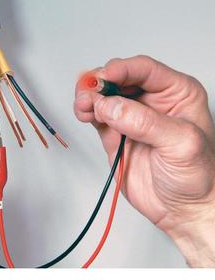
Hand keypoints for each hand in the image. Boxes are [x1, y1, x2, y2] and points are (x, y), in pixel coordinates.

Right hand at [74, 56, 214, 266]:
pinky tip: (83, 113)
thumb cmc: (197, 177)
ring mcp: (130, 117)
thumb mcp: (181, 144)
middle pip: (119, 78)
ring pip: (103, 95)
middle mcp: (152, 101)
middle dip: (100, 83)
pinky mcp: (114, 133)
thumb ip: (145, 123)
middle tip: (89, 93)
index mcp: (177, 93)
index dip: (121, 70)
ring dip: (89, 96)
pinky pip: (95, 114)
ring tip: (83, 106)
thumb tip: (110, 107)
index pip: (144, 70)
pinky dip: (85, 111)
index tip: (104, 78)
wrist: (182, 209)